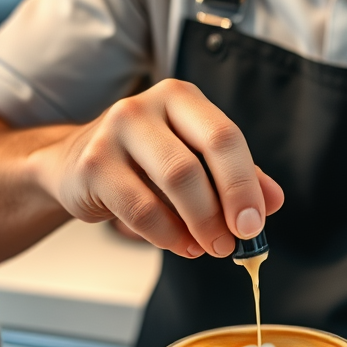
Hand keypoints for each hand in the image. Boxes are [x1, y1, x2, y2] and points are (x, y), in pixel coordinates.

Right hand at [41, 79, 283, 257]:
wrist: (73, 165)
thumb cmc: (143, 163)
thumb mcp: (193, 162)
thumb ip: (236, 177)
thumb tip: (273, 201)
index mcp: (181, 99)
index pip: (225, 137)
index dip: (245, 184)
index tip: (255, 224)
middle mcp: (146, 106)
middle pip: (199, 159)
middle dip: (225, 206)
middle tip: (235, 242)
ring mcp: (115, 132)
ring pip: (174, 181)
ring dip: (199, 224)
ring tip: (209, 247)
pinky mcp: (93, 165)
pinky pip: (141, 209)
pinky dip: (167, 235)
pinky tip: (181, 245)